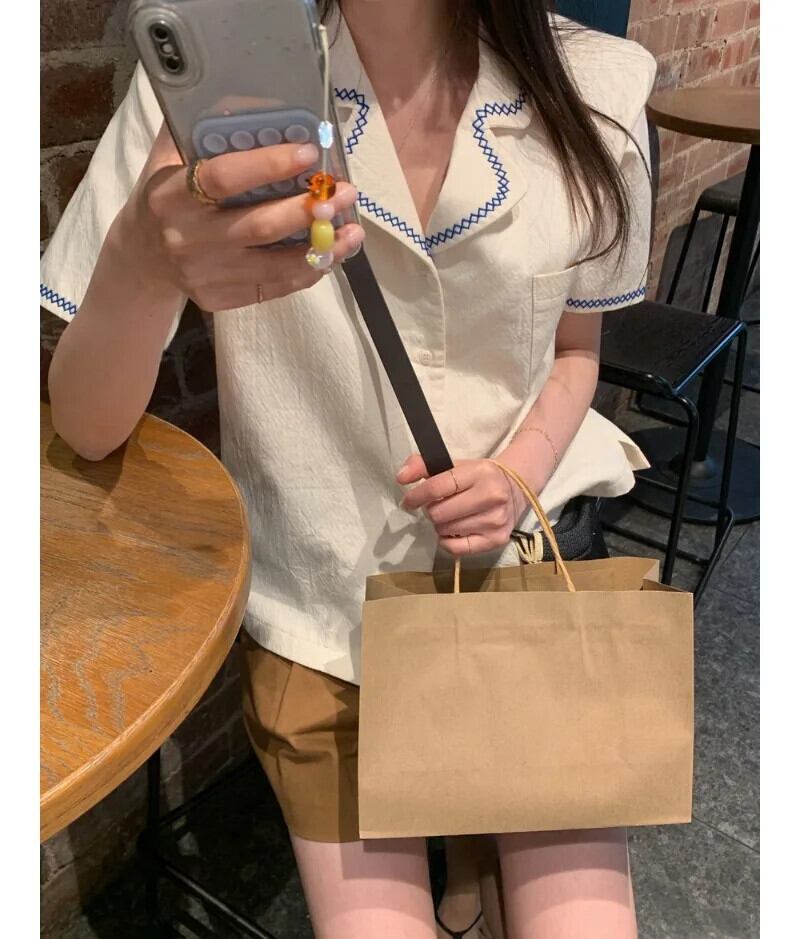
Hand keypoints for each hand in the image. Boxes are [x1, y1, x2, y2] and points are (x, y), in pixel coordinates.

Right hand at [121, 123, 364, 310]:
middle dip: (307, 209)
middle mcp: (188, 238)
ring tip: (353, 230)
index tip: (310, 153)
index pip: (224, 178)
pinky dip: (307, 270)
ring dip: (321, 247)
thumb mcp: (168, 159)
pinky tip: (332, 254)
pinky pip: (274, 287)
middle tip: (343, 191)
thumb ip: (200, 130)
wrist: (142, 258)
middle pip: (259, 226)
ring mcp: (205, 274)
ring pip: (274, 265)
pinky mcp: (221, 299)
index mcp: (172, 195)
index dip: (269, 165)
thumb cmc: (168, 197)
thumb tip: (250, 97)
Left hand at [397, 455, 526, 555]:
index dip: (416, 496)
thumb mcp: (455, 465)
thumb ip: (424, 466)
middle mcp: (491, 496)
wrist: (516, 489)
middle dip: (431, 511)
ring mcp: (495, 520)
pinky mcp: (496, 540)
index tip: (408, 501)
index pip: (438, 487)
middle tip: (437, 507)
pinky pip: (456, 548)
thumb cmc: (479, 477)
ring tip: (450, 516)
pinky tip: (453, 531)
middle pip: (439, 513)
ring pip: (446, 530)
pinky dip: (447, 541)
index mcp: (480, 473)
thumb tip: (401, 477)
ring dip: (440, 525)